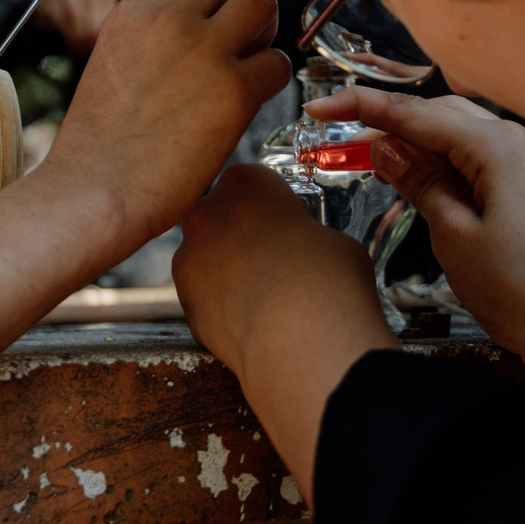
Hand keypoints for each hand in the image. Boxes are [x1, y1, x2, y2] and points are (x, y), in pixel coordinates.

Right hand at [44, 0, 292, 248]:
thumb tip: (202, 28)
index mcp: (135, 8)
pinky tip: (246, 106)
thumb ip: (154, 36)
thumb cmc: (102, 142)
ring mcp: (205, 50)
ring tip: (245, 69)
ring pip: (263, 3)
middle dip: (238, 5)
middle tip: (233, 46)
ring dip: (262, 34)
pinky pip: (278, 64)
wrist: (94, 191)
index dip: (205, 7)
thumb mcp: (116, 61)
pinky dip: (270, 83)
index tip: (199, 40)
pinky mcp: (235, 90)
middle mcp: (169, 17)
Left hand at [174, 165, 392, 504]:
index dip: (266, 202)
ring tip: (269, 302)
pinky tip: (257, 328)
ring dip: (226, 277)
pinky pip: (205, 303)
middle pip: (215, 218)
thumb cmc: (333, 285)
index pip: (247, 178)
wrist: (305, 345)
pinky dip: (224, 312)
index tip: (280, 221)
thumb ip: (309, 233)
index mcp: (245, 184)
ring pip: (205, 263)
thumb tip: (311, 248)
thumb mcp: (337, 243)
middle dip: (237, 238)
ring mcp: (188, 266)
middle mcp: (204, 217)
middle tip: (273, 262)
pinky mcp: (186, 312)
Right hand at [308, 89, 524, 373]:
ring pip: (466, 139)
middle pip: (443, 117)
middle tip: (346, 144)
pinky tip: (428, 185)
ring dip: (422, 147)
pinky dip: (452, 167)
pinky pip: (487, 164)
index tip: (324, 108)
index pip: (418, 115)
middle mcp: (523, 146)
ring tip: (380, 166)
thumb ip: (419, 183)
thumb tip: (388, 149)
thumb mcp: (454, 236)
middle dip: (393, 125)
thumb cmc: (524, 291)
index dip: (364, 109)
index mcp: (500, 148)